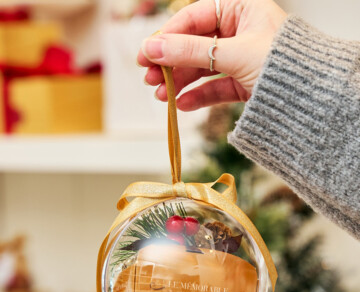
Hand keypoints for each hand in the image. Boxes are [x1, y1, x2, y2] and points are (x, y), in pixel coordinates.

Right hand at [137, 0, 286, 110]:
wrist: (310, 100)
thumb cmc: (281, 64)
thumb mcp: (233, 53)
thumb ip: (190, 51)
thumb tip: (152, 48)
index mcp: (241, 8)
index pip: (194, 18)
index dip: (167, 37)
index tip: (146, 54)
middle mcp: (239, 31)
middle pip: (194, 45)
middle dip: (170, 63)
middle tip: (149, 79)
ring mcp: (240, 58)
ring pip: (202, 68)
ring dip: (180, 82)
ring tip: (161, 96)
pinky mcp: (242, 82)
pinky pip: (214, 87)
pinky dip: (197, 96)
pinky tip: (181, 105)